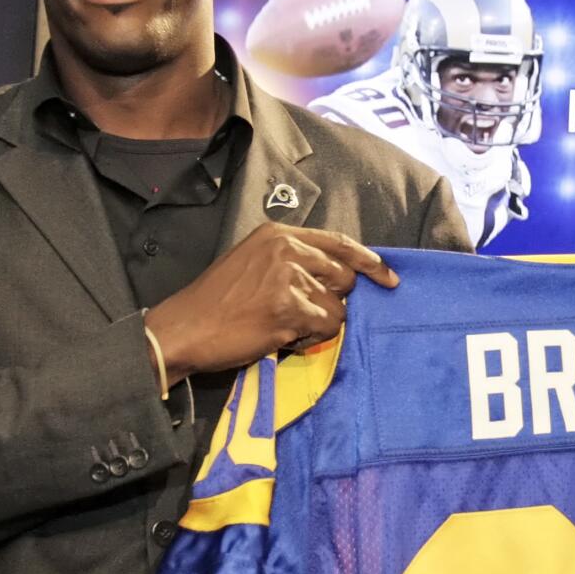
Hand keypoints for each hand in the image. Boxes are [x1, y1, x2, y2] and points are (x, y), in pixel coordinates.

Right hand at [144, 223, 398, 380]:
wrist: (185, 328)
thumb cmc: (218, 301)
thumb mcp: (254, 262)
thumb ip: (294, 260)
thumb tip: (342, 276)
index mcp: (278, 234)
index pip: (340, 243)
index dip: (370, 261)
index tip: (389, 277)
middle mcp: (286, 249)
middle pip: (345, 276)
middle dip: (335, 300)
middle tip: (305, 313)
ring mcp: (288, 278)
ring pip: (338, 307)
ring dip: (319, 324)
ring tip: (286, 326)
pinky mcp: (288, 309)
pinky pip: (326, 327)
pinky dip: (311, 338)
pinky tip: (284, 337)